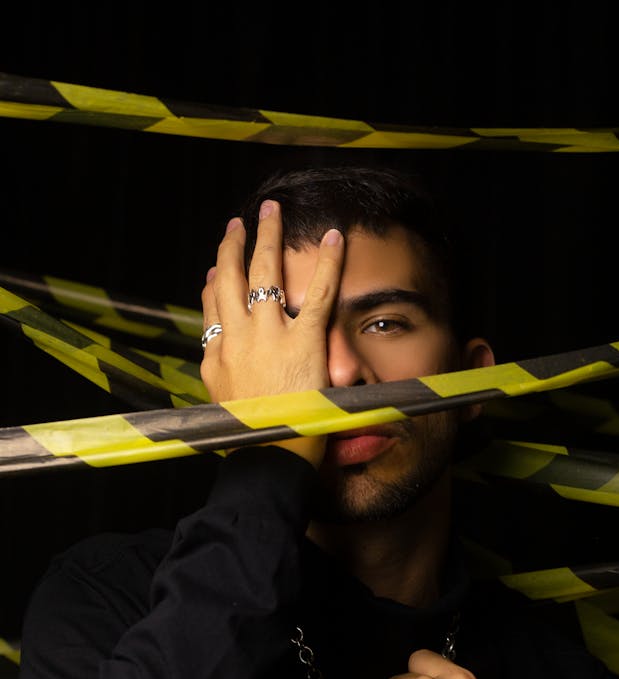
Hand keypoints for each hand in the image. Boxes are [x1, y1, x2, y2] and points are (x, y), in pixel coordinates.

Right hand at [200, 201, 344, 463]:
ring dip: (268, 236)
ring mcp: (270, 335)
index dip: (215, 282)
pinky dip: (328, 263)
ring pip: (265, 272)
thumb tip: (216, 353)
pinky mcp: (304, 340)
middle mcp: (238, 337)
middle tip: (240, 222)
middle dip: (235, 245)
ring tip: (272, 211)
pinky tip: (334, 238)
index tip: (217, 268)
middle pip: (232, 278)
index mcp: (218, 355)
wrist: (267, 454)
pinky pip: (318, 292)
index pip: (212, 307)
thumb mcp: (221, 404)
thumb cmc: (249, 438)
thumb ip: (218, 374)